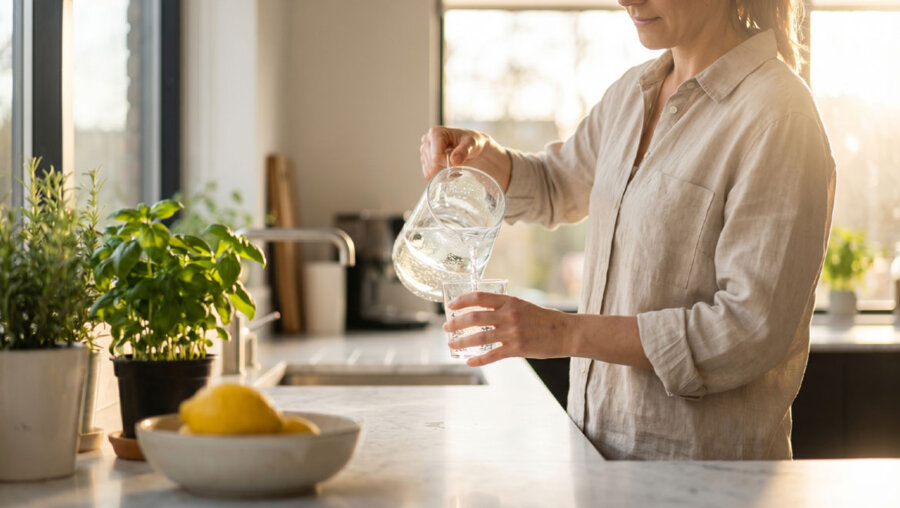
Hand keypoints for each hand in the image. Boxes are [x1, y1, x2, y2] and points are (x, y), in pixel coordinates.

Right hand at [419, 126, 511, 190]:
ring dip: (442, 173)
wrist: (471, 146)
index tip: (457, 160)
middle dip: (445, 168)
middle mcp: (427, 140)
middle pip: (432, 164)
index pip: (435, 157)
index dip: (446, 163)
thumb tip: (454, 160)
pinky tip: (448, 169)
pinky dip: (439, 175)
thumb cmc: (472, 142)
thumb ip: (464, 151)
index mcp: (435, 133)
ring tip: (454, 166)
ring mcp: (425, 150)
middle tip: (458, 164)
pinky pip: (428, 174)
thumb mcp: (472, 144)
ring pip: (429, 170)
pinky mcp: (425, 159)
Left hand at [443, 292, 572, 366]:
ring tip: (451, 344)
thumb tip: (483, 311)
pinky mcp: (516, 349)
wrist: (565, 333)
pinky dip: (478, 359)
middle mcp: (508, 315)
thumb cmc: (544, 319)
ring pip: (479, 337)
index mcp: (509, 301)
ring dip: (461, 341)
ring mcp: (512, 333)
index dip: (461, 301)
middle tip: (446, 327)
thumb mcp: (523, 306)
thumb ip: (505, 308)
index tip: (450, 306)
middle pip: (474, 317)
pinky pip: (492, 355)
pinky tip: (469, 361)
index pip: (478, 297)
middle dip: (456, 323)